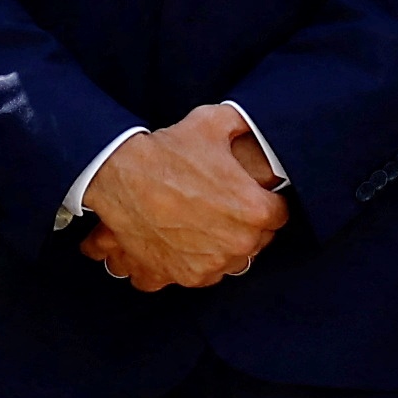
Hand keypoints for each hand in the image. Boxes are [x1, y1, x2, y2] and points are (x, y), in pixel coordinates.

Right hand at [79, 104, 285, 291]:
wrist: (119, 175)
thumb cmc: (168, 151)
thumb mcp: (213, 122)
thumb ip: (243, 126)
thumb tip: (254, 126)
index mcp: (254, 210)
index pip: (279, 214)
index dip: (266, 200)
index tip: (253, 194)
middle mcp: (237, 244)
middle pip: (256, 240)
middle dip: (244, 224)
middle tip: (224, 206)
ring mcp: (209, 264)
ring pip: (230, 260)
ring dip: (221, 245)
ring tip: (202, 223)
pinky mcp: (181, 276)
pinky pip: (200, 275)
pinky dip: (191, 261)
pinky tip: (183, 241)